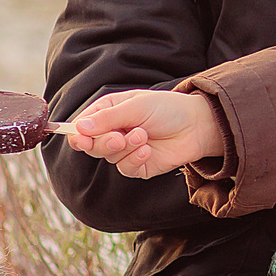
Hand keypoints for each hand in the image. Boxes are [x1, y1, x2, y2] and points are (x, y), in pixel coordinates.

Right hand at [63, 88, 223, 178]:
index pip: (82, 127)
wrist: (197, 125)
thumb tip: (80, 128)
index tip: (82, 139)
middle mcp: (114, 132)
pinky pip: (125, 169)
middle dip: (103, 143)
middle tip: (119, 138)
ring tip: (143, 136)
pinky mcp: (138, 166)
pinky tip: (148, 150)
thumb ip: (107, 118)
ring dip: (125, 148)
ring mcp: (125, 150)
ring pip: (108, 157)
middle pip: (91, 146)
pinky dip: (135, 159)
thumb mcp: (135, 107)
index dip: (78, 135)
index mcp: (108, 112)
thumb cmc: (167, 109)